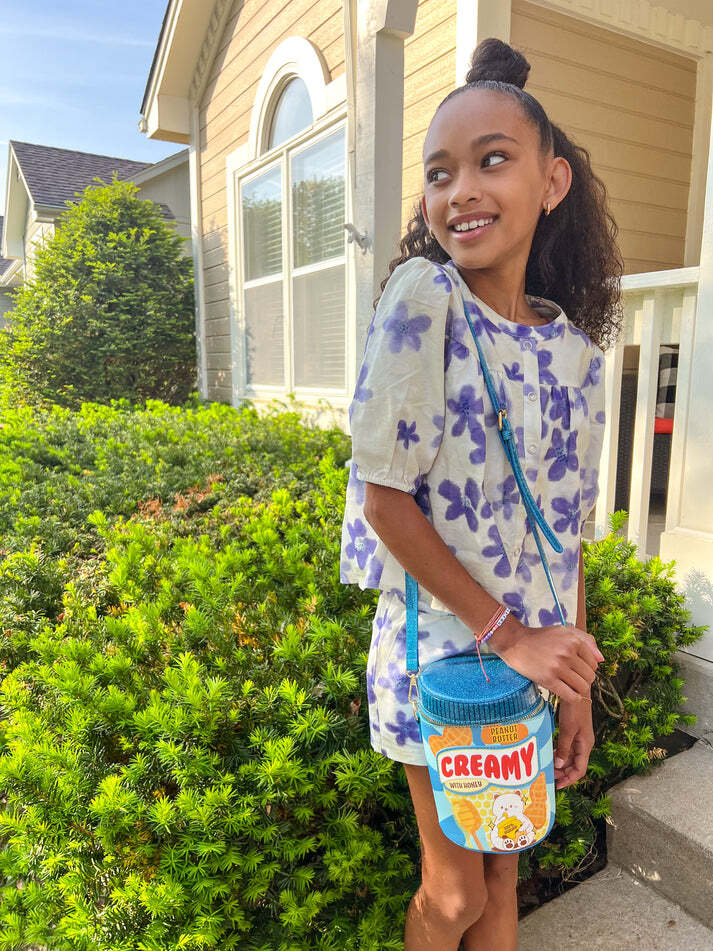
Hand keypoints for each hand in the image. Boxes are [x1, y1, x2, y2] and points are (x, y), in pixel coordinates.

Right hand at [489, 616, 603, 701]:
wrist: (515, 642)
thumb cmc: (541, 637)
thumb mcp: (564, 631)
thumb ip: (586, 640)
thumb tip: (602, 659)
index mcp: (573, 640)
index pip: (594, 663)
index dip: (587, 668)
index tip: (577, 669)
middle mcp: (567, 653)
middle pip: (590, 676)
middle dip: (584, 680)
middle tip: (573, 678)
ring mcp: (558, 667)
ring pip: (582, 687)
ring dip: (578, 690)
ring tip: (569, 685)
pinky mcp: (548, 680)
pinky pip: (571, 696)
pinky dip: (573, 698)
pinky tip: (567, 693)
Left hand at [554, 697, 594, 788]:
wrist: (577, 690)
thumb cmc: (574, 709)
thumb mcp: (568, 729)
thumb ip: (564, 747)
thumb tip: (560, 765)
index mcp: (586, 745)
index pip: (579, 770)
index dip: (569, 779)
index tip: (557, 785)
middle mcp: (584, 744)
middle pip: (575, 765)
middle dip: (563, 773)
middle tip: (549, 776)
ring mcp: (579, 738)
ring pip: (570, 757)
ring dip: (561, 763)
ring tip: (548, 766)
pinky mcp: (574, 731)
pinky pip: (568, 748)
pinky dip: (560, 753)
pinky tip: (551, 753)